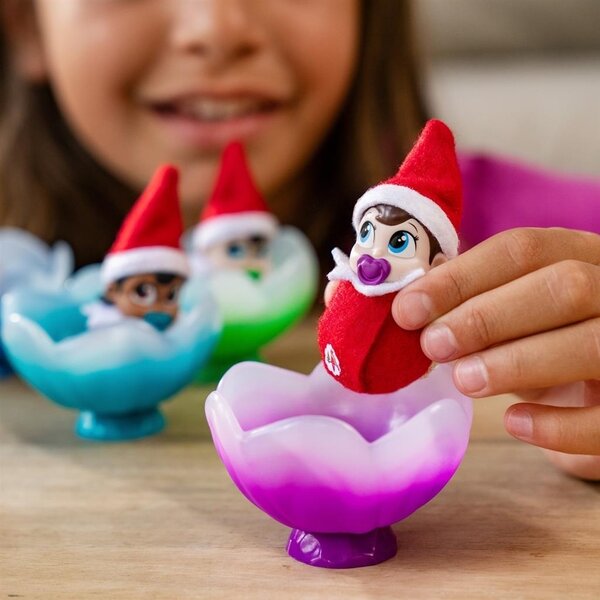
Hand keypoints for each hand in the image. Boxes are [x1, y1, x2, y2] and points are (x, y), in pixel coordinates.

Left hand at [392, 228, 599, 478]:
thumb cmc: (541, 337)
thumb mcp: (506, 309)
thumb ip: (449, 299)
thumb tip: (348, 292)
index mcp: (578, 255)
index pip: (521, 249)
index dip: (459, 276)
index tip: (405, 309)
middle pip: (563, 287)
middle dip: (486, 316)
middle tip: (431, 346)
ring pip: (593, 343)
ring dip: (516, 362)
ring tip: (462, 379)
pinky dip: (558, 424)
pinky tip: (514, 422)